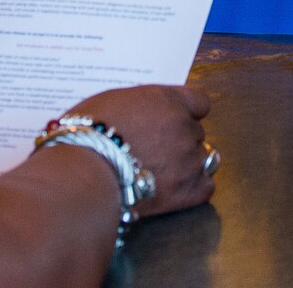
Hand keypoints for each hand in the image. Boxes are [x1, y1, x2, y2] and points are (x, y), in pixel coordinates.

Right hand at [76, 85, 215, 215]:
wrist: (86, 174)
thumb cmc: (89, 134)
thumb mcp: (112, 101)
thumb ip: (139, 104)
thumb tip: (141, 111)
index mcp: (168, 101)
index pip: (199, 101)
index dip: (188, 111)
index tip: (176, 119)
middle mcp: (184, 127)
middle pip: (196, 132)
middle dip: (180, 139)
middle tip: (157, 149)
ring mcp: (188, 160)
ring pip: (203, 158)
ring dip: (187, 163)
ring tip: (164, 171)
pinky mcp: (186, 192)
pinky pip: (206, 187)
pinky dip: (194, 188)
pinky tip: (176, 189)